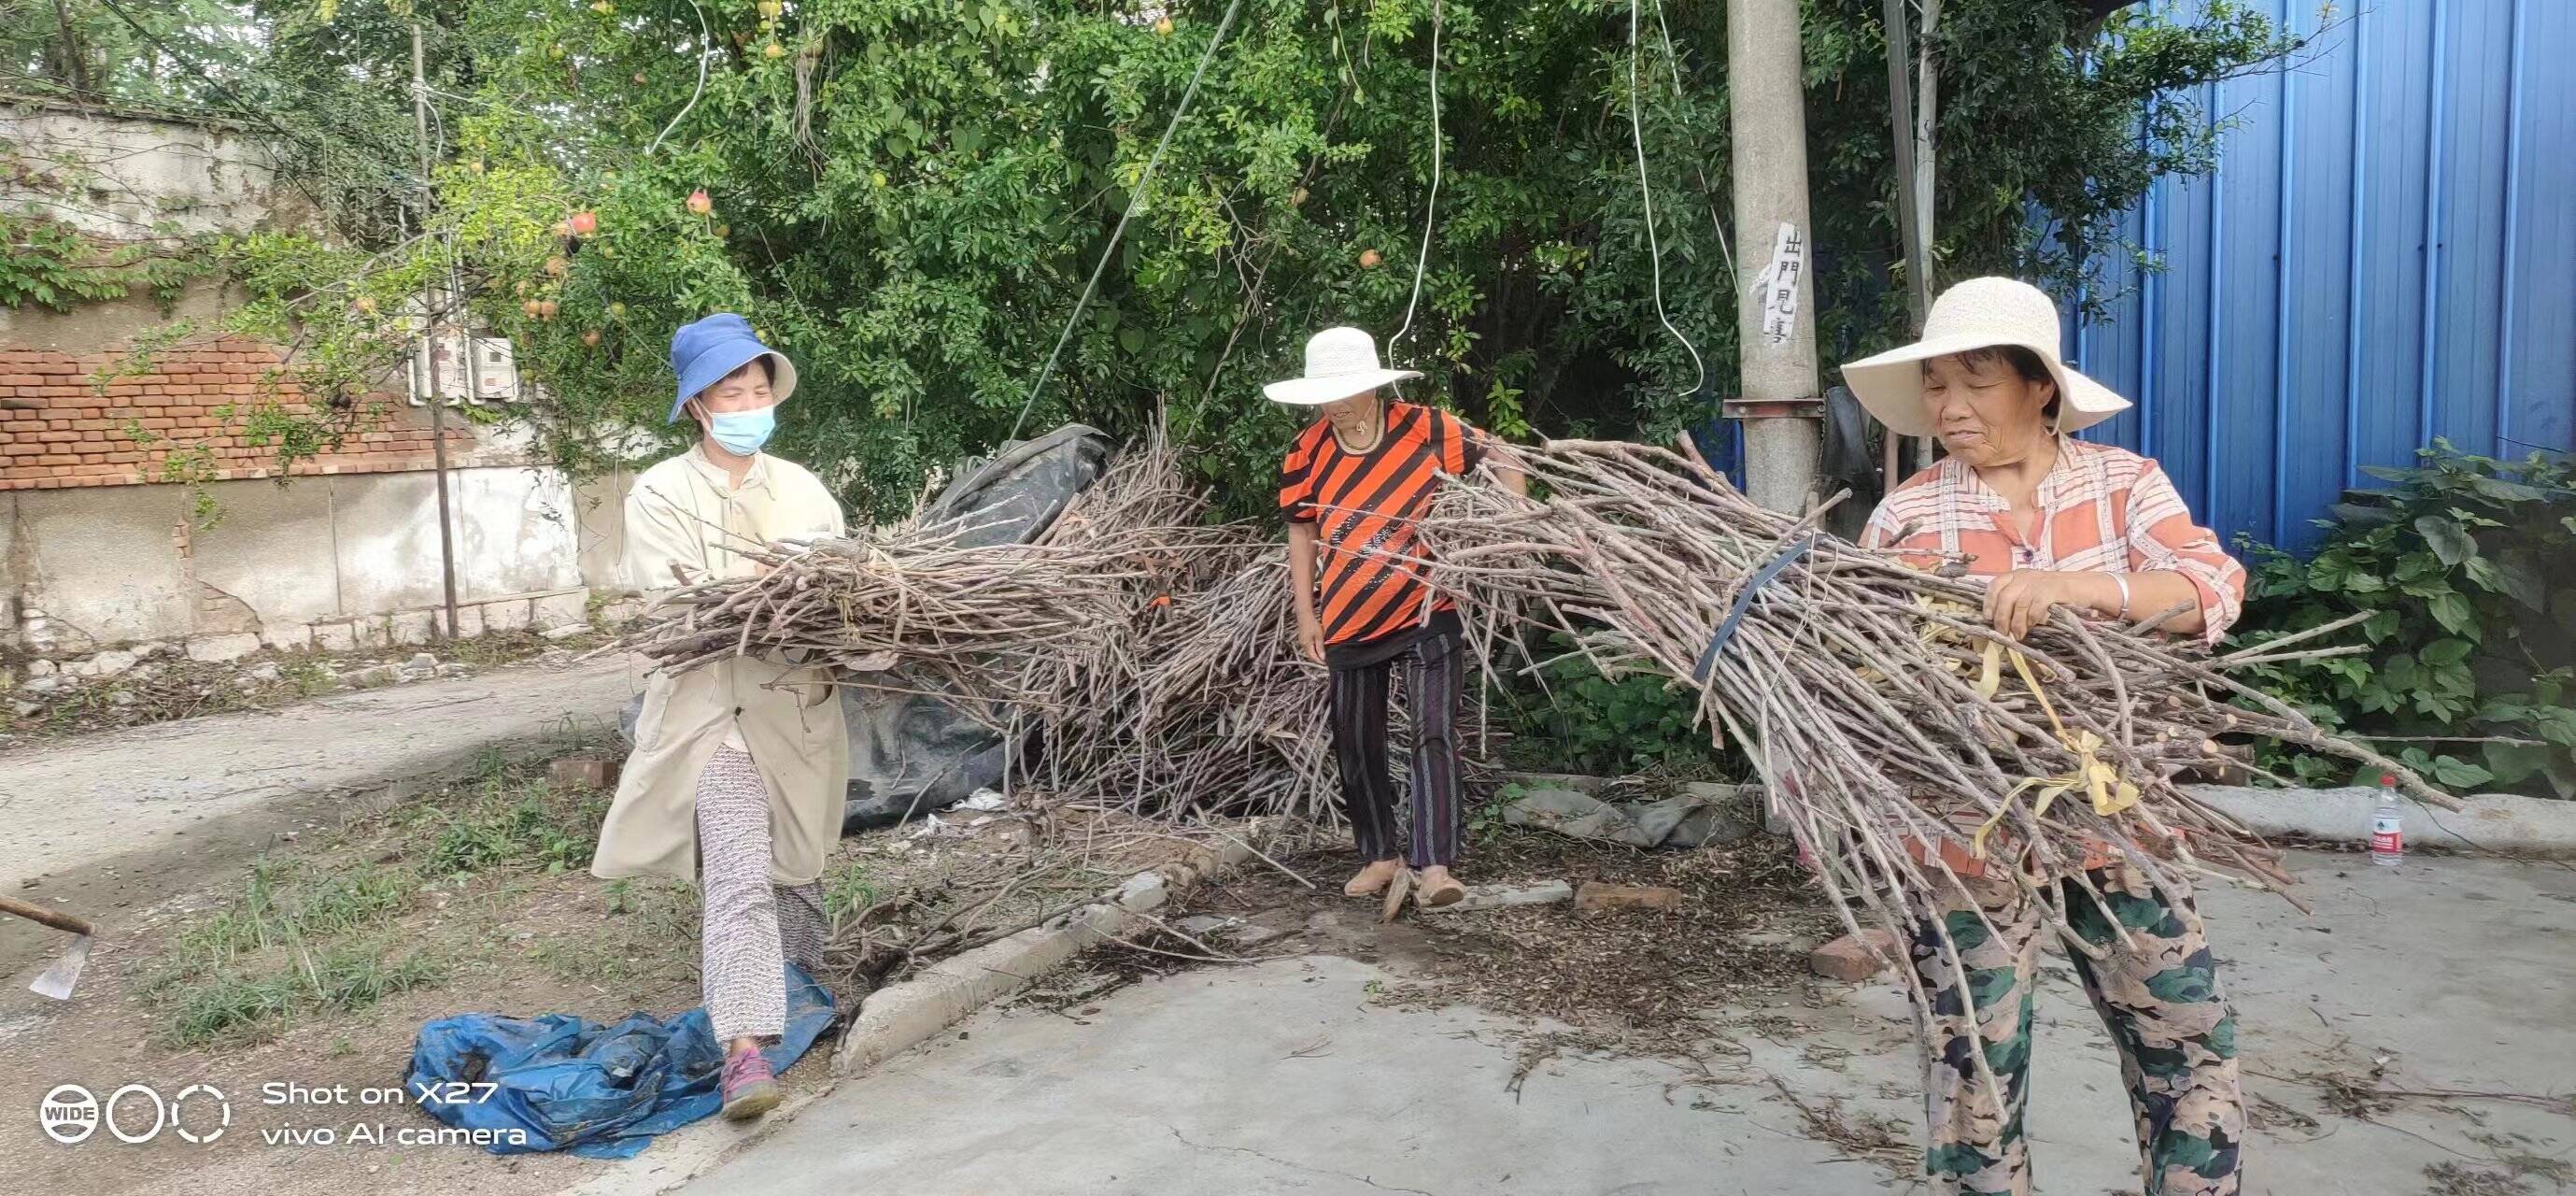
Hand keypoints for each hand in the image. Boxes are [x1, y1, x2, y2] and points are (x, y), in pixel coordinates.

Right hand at [1295, 615, 1325, 663]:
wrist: (1305, 615)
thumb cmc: (1312, 624)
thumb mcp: (1319, 636)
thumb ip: (1320, 647)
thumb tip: (1322, 658)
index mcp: (1306, 646)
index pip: (1313, 658)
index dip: (1320, 662)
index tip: (1326, 664)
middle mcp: (1303, 645)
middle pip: (1311, 656)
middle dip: (1318, 659)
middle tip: (1326, 661)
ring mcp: (1302, 642)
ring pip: (1310, 652)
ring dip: (1316, 655)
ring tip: (1323, 656)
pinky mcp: (1303, 639)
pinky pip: (1308, 647)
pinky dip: (1314, 650)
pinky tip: (1318, 648)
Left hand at [1983, 569, 2098, 640]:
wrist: (2083, 587)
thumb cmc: (2055, 593)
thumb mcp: (2032, 592)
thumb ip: (2016, 602)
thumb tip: (2000, 623)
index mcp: (2017, 575)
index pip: (1995, 585)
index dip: (1989, 602)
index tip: (1988, 617)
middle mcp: (2025, 576)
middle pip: (2005, 597)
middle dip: (2002, 618)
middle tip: (2003, 633)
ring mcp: (2038, 582)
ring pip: (2019, 605)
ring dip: (2017, 624)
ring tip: (2018, 636)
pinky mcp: (2051, 590)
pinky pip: (2035, 608)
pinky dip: (2032, 620)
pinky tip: (2033, 627)